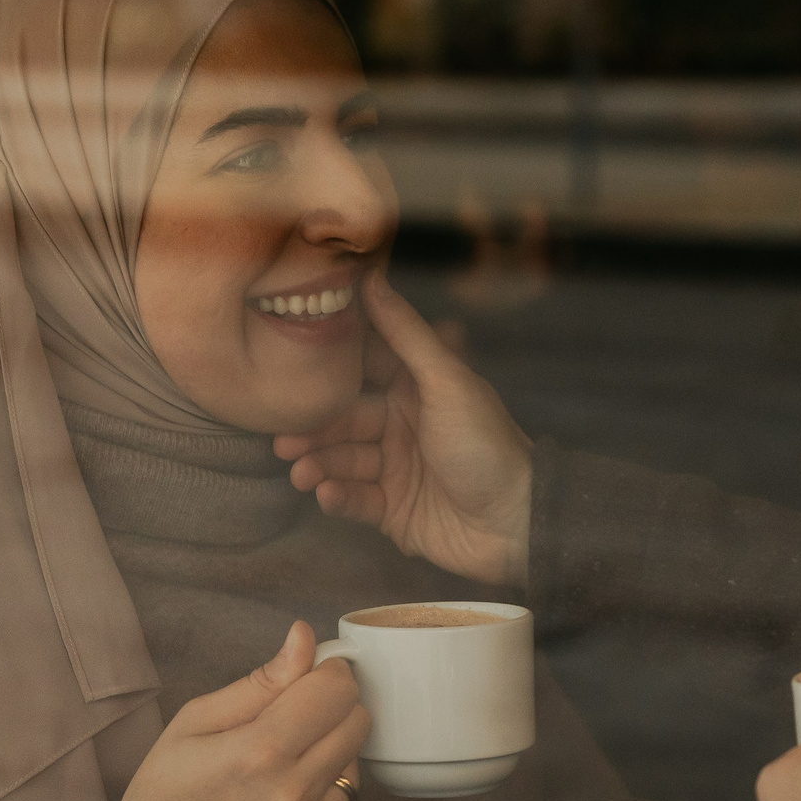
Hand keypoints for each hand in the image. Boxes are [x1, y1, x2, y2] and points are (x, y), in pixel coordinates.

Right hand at [108, 621, 365, 800]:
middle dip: (332, 704)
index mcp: (260, 753)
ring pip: (356, 758)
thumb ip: (262, 681)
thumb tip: (305, 639)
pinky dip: (326, 786)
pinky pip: (346, 797)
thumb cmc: (165, 792)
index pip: (336, 690)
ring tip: (280, 759)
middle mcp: (294, 794)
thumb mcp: (195, 721)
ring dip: (331, 746)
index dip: (326, 671)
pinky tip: (284, 792)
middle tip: (293, 712)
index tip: (307, 674)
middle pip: (358, 720)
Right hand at [277, 273, 534, 586]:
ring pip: (344, 461)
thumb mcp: (449, 382)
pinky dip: (337, 497)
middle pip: (345, 420)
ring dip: (319, 465)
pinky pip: (355, 500)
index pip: (365, 369)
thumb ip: (407, 334)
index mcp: (418, 390)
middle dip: (313, 429)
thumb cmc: (487, 445)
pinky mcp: (393, 511)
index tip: (288, 360)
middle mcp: (404, 425)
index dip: (330, 367)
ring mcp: (397, 470)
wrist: (516, 524)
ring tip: (300, 472)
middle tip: (283, 439)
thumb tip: (372, 277)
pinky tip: (325, 494)